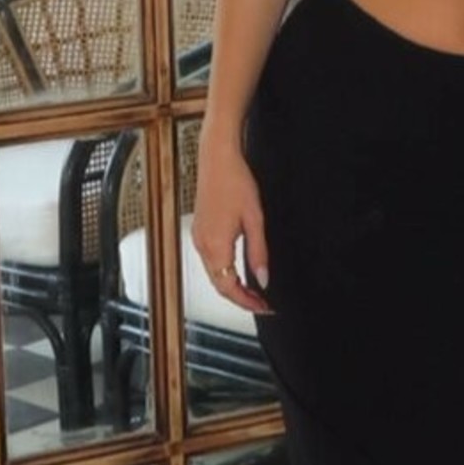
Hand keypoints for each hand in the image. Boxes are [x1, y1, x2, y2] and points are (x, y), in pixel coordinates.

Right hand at [192, 136, 275, 315]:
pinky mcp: (200, 231)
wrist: (217, 157)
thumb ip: (258, 252)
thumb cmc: (235, 181)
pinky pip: (211, 261)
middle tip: (263, 303)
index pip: (230, 288)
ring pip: (214, 274)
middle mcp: (202, 245)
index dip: (247, 302)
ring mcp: (199, 238)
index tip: (264, 307)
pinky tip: (239, 270)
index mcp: (215, 246)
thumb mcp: (255, 219)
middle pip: (220, 285)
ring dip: (233, 286)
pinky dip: (225, 272)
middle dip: (241, 298)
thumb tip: (263, 278)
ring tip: (254, 291)